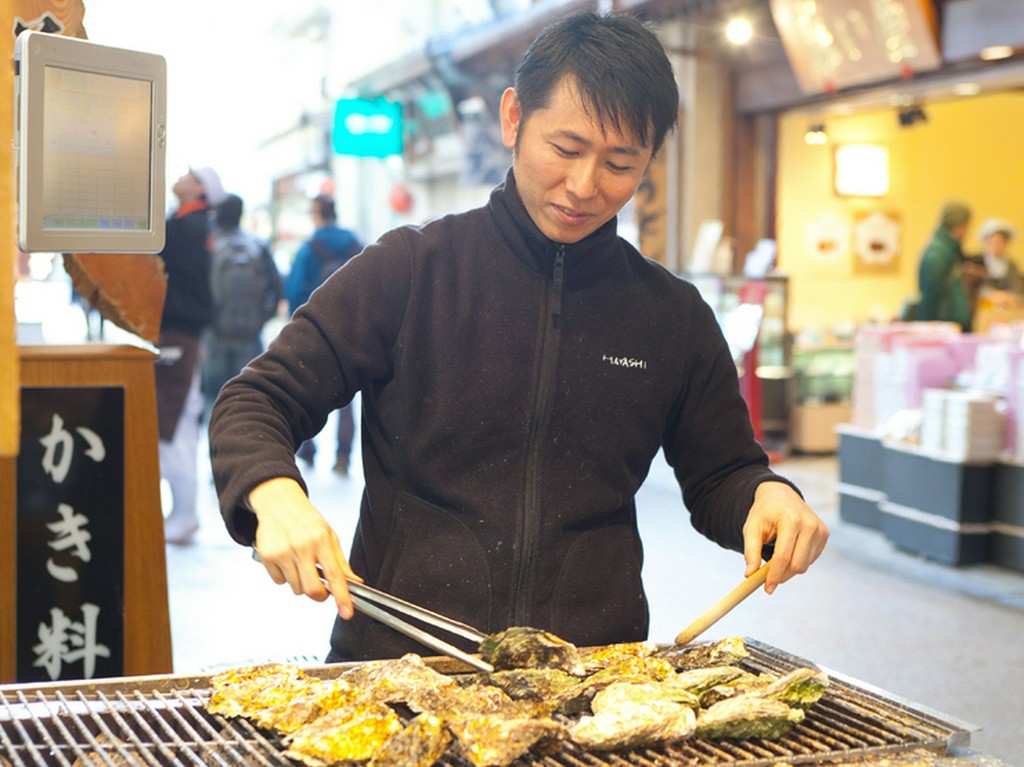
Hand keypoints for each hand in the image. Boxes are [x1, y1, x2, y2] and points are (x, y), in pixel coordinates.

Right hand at [248, 477, 359, 618]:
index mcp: (321, 540)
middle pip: (312, 589)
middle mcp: (301, 547)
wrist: (278, 504)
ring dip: (301, 583)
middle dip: (318, 595)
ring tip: (300, 563)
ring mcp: (282, 552)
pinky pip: (279, 581)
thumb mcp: (329, 535)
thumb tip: (355, 583)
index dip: (342, 597)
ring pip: (295, 588)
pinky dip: (284, 577)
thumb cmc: (306, 520)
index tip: (347, 612)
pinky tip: (286, 560)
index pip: (335, 575)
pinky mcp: (266, 556)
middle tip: (321, 589)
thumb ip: (341, 562)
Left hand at [742, 481, 828, 593]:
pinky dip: (798, 561)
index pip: (784, 556)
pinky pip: (811, 559)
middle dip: (782, 576)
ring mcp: (820, 529)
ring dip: (789, 570)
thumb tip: (750, 574)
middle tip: (768, 580)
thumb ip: (751, 551)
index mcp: (790, 520)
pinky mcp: (824, 534)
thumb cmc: (764, 512)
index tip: (767, 588)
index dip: (774, 575)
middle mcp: (809, 524)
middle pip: (797, 564)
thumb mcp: (751, 528)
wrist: (781, 495)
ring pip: (805, 565)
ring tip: (776, 560)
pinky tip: (789, 550)